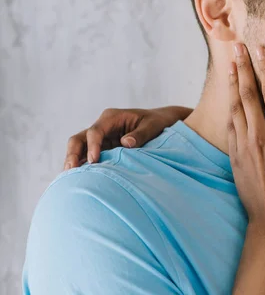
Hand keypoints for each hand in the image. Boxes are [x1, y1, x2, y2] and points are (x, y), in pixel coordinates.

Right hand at [63, 106, 191, 169]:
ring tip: (69, 180)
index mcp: (111, 117)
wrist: (162, 122)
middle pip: (79, 139)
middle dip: (73, 154)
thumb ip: (140, 134)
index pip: (95, 131)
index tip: (94, 161)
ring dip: (73, 163)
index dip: (92, 146)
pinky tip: (78, 181)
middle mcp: (102, 127)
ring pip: (79, 149)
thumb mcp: (153, 126)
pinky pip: (88, 158)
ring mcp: (100, 139)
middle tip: (70, 170)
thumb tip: (126, 143)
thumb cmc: (158, 122)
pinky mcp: (103, 149)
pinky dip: (82, 167)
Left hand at [228, 43, 264, 235]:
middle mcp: (259, 136)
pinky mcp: (234, 154)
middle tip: (238, 47)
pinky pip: (230, 125)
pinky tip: (229, 96)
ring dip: (233, 83)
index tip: (261, 51)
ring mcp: (244, 145)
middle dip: (243, 68)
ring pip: (236, 106)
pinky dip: (229, 106)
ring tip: (230, 64)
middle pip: (249, 94)